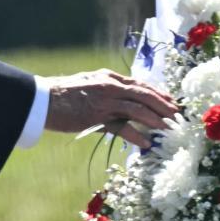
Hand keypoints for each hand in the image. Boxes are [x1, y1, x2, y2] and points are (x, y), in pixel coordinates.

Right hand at [43, 71, 177, 150]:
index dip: (159, 93)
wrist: (41, 99)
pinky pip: (120, 126)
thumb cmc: (63, 94)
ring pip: (137, 108)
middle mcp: (109, 86)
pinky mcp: (95, 116)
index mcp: (109, 77)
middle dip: (163, 105)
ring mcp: (103, 101)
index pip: (140, 84)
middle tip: (178, 115)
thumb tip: (124, 102)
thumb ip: (107, 91)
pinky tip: (146, 143)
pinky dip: (135, 134)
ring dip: (155, 119)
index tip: (172, 102)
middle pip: (144, 94)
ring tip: (169, 128)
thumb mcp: (89, 85)